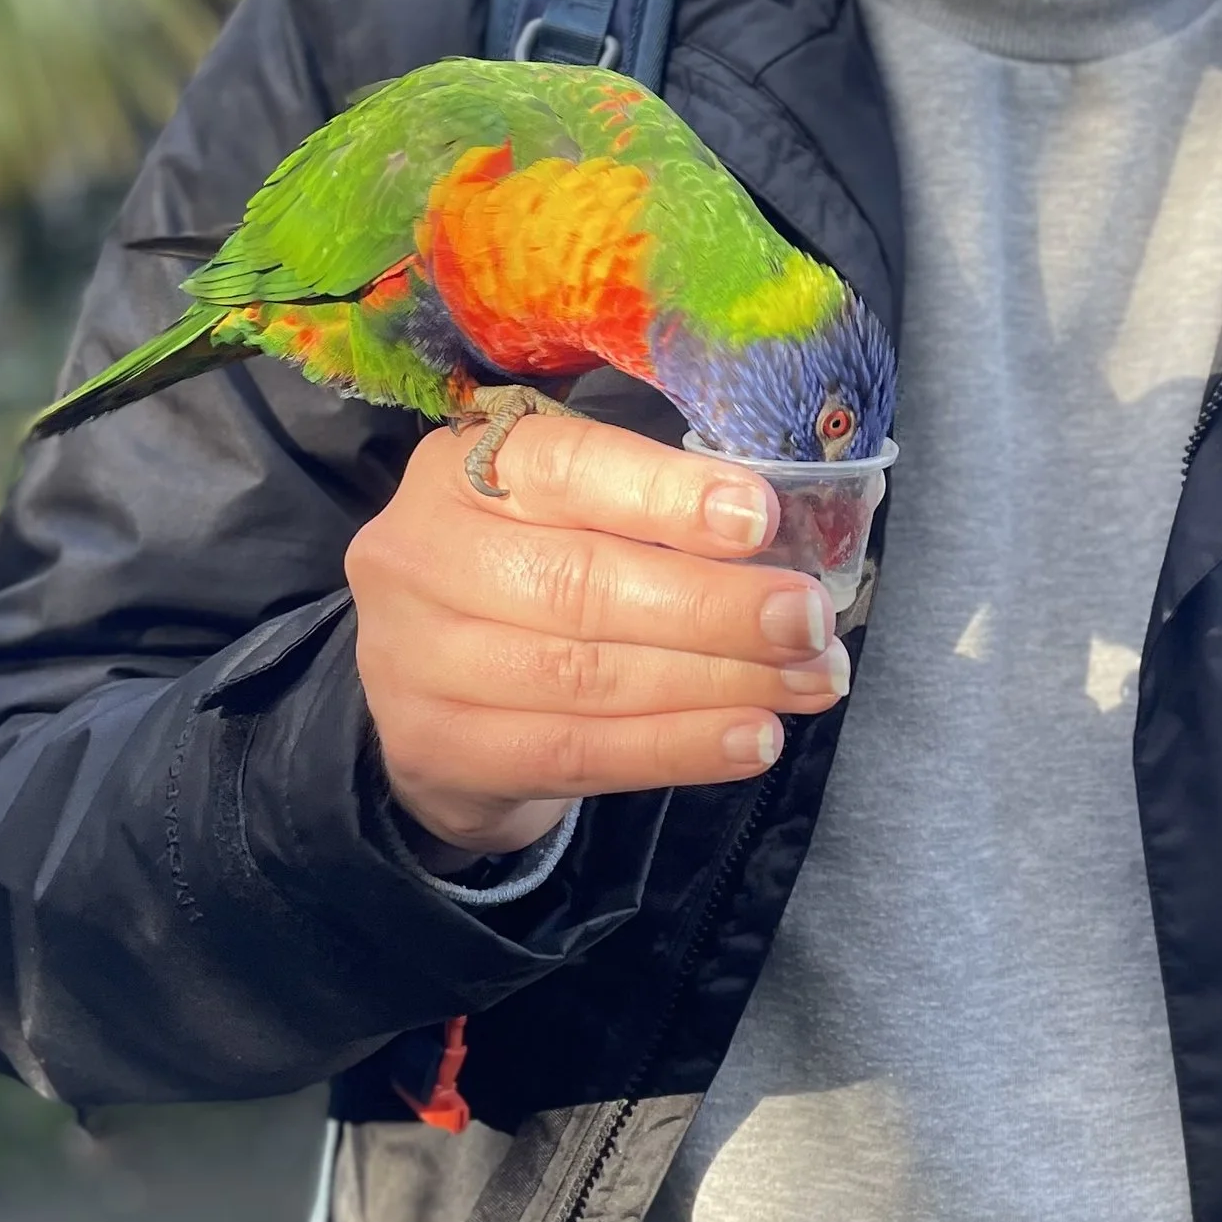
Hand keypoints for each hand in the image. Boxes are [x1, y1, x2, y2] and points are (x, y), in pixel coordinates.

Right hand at [348, 416, 847, 853]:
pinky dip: (674, 749)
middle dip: (716, 606)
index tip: (761, 518)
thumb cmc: (530, 577)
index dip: (666, 494)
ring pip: (586, 675)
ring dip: (716, 683)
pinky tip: (749, 740)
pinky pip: (574, 753)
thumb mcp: (566, 517)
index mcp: (460, 468)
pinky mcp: (432, 748)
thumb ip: (651, 516)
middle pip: (582, 582)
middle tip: (810, 621)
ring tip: (807, 683)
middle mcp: (419, 553)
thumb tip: (780, 544)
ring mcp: (411, 658)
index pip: (566, 468)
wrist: (434, 698)